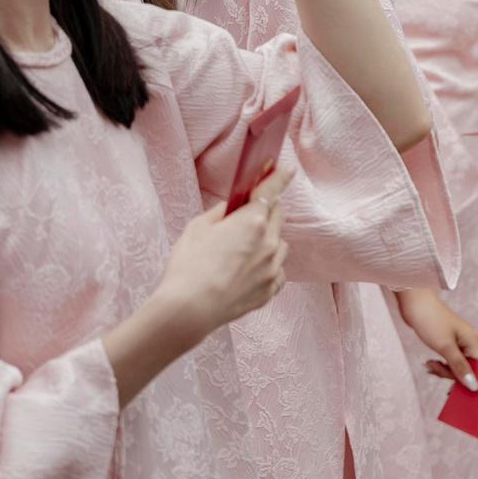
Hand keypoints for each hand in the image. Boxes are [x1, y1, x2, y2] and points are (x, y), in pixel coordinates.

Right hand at [159, 167, 291, 333]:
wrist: (189, 309)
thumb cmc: (189, 266)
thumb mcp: (197, 228)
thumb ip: (221, 213)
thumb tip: (233, 207)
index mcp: (252, 222)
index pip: (270, 192)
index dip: (279, 178)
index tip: (288, 169)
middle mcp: (269, 243)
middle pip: (278, 216)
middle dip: (268, 210)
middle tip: (250, 213)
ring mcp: (272, 268)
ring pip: (280, 245)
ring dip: (269, 240)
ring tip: (244, 249)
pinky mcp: (270, 289)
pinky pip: (277, 271)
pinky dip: (267, 267)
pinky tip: (248, 271)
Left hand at [395, 287, 477, 389]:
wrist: (414, 303)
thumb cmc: (431, 321)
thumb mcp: (445, 347)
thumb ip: (460, 367)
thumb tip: (474, 386)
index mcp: (473, 341)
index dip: (471, 379)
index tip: (456, 389)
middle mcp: (469, 342)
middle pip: (467, 368)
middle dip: (451, 374)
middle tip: (435, 370)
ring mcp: (458, 342)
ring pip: (456, 365)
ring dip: (443, 370)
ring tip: (429, 365)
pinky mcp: (447, 342)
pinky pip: (448, 360)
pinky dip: (440, 364)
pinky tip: (429, 363)